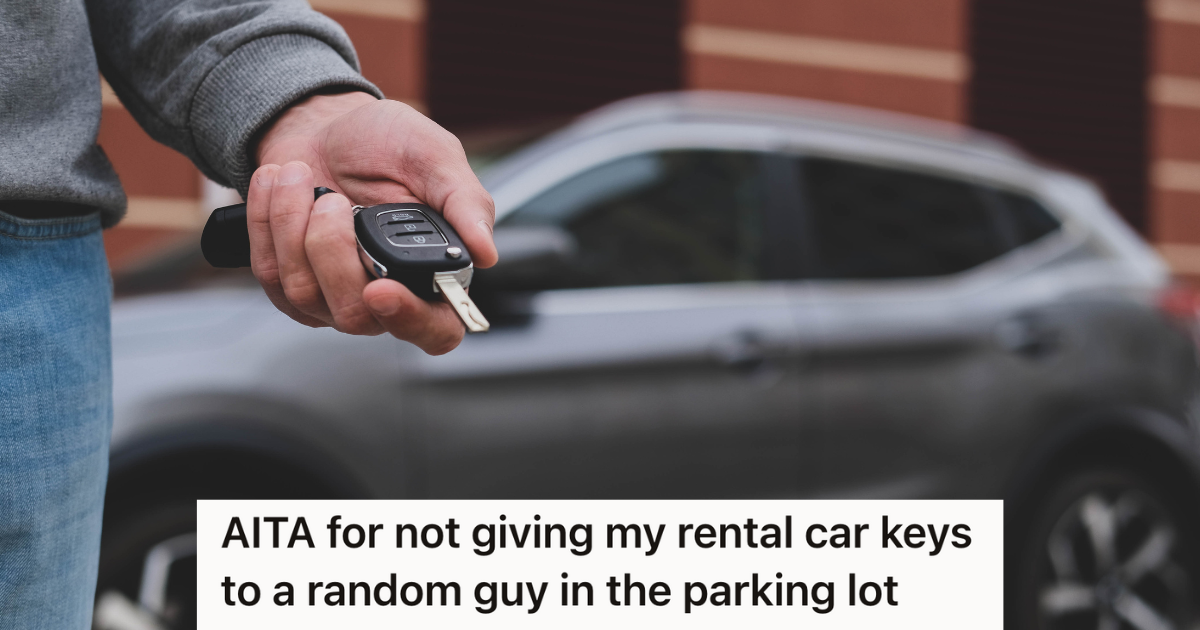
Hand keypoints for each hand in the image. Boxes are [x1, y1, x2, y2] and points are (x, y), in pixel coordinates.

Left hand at [247, 92, 496, 354]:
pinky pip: (270, 274)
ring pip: (306, 294)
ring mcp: (334, 296)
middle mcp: (386, 295)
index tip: (382, 289)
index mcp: (433, 274)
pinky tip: (279, 185)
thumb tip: (486, 253)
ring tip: (301, 177)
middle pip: (356, 314)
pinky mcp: (290, 284)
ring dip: (293, 225)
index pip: (436, 331)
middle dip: (332, 252)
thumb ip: (466, 203)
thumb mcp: (435, 157)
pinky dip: (267, 221)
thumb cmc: (387, 144)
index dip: (411, 321)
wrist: (326, 126)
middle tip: (333, 200)